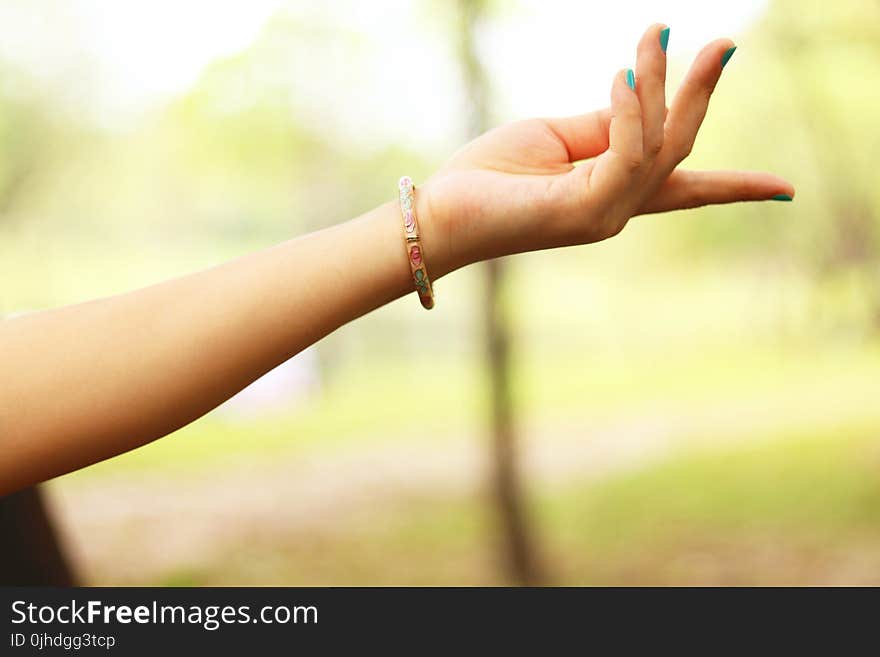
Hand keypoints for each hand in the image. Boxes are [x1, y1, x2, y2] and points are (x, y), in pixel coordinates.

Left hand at [420, 24, 793, 275]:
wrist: (442, 211)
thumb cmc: (491, 174)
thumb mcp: (557, 137)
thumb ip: (606, 122)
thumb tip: (644, 93)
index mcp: (612, 193)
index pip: (684, 188)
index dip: (735, 187)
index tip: (786, 191)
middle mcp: (617, 210)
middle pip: (679, 150)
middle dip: (702, 96)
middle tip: (726, 43)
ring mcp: (604, 216)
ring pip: (659, 145)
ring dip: (665, 84)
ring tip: (656, 35)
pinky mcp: (584, 211)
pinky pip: (626, 153)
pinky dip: (631, 110)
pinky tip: (623, 73)